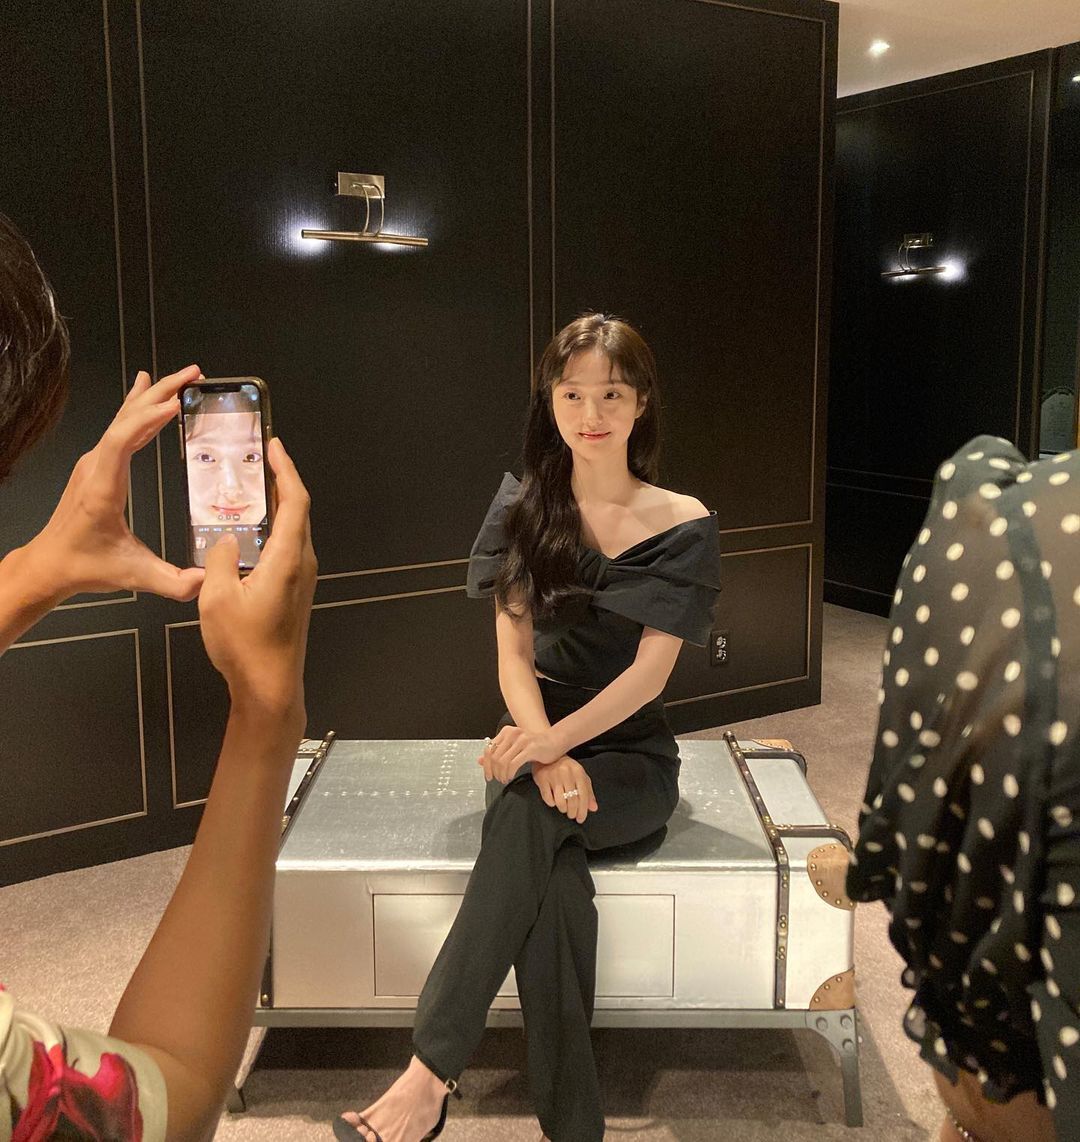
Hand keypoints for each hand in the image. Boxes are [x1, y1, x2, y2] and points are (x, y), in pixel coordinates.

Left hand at [21, 365, 205, 602]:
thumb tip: (208, 581)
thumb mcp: (132, 576)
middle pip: (127, 418)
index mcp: (103, 487)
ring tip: (179, 378)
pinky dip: (140, 409)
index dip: (148, 420)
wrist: (50, 565)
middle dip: (161, 393)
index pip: (123, 440)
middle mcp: (96, 467)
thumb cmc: (85, 566)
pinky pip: (121, 428)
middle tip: (192, 374)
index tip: (176, 403)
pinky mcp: (97, 466)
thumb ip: (173, 582)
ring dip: (152, 396)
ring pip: (124, 418)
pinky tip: (147, 395)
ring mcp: (94, 463)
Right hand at [198, 438, 316, 720]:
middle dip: (280, 481)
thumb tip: (225, 538)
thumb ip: (219, 557)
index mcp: (288, 558)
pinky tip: (249, 531)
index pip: (296, 501)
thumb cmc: (244, 644)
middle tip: (257, 460)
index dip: (287, 470)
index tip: (274, 446)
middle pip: (298, 512)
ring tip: (249, 488)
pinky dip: (272, 529)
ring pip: (293, 531)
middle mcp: (303, 564)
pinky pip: (287, 548)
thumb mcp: (217, 597)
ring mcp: (302, 579)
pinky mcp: (295, 591)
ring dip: (275, 506)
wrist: (269, 686)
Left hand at [478, 724, 564, 782]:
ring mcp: (521, 740)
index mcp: (506, 732)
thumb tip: (479, 760)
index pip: (488, 749)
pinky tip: (511, 777)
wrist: (555, 741)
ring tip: (505, 779)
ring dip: (501, 774)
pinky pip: (513, 764)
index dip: (486, 765)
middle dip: (494, 772)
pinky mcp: (530, 748)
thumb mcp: (514, 748)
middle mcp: (512, 733)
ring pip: (502, 761)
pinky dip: (509, 773)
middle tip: (498, 780)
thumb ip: (498, 753)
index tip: (488, 776)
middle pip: (494, 756)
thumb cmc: (535, 746)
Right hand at [532, 756, 597, 823]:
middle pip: (572, 801)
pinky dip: (551, 803)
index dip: (583, 810)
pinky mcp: (542, 778)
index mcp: (578, 771)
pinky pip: (548, 798)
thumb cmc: (567, 768)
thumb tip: (593, 808)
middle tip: (572, 815)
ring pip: (560, 801)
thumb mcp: (580, 777)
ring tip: (563, 809)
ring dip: (563, 809)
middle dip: (573, 812)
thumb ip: (588, 792)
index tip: (581, 819)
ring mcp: (553, 775)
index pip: (583, 796)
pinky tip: (553, 802)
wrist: (548, 756)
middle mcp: (566, 773)